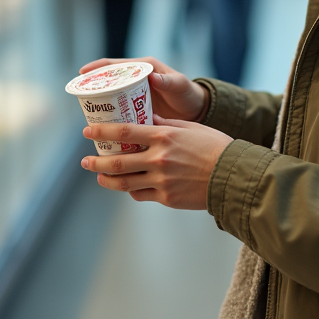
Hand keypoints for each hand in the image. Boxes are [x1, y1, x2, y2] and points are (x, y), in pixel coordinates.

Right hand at [79, 56, 208, 121]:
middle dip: (93, 87)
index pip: (115, 65)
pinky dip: (109, 118)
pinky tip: (101, 130)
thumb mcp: (180, 86)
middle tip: (80, 97)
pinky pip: (118, 112)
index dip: (97, 68)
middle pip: (108, 81)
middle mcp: (136, 80)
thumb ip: (169, 82)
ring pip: (111, 97)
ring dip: (99, 104)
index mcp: (144, 68)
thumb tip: (154, 77)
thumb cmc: (189, 94)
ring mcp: (134, 96)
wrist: (197, 112)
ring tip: (86, 114)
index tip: (82, 73)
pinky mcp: (135, 110)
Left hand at [80, 114, 233, 209]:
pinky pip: (141, 195)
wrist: (233, 175)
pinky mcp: (167, 197)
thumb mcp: (189, 128)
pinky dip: (131, 190)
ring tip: (98, 176)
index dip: (102, 132)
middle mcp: (158, 159)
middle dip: (97, 161)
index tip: (87, 132)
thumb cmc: (214, 147)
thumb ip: (164, 125)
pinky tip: (125, 186)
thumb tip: (144, 121)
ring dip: (107, 179)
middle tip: (85, 160)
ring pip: (125, 182)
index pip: (124, 133)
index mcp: (163, 137)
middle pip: (119, 162)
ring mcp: (161, 180)